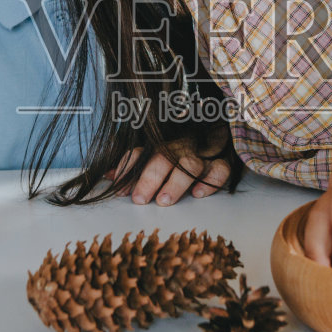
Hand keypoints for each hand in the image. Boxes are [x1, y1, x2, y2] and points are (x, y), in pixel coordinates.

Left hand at [105, 139, 232, 205]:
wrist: (222, 131)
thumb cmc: (182, 153)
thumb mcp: (157, 157)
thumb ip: (133, 165)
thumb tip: (107, 175)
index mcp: (163, 144)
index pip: (141, 153)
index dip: (128, 170)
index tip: (119, 190)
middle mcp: (181, 146)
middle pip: (163, 157)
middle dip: (149, 178)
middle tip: (139, 199)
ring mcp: (204, 154)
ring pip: (190, 164)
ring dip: (175, 183)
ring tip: (164, 200)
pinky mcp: (225, 161)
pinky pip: (220, 169)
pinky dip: (210, 181)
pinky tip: (198, 193)